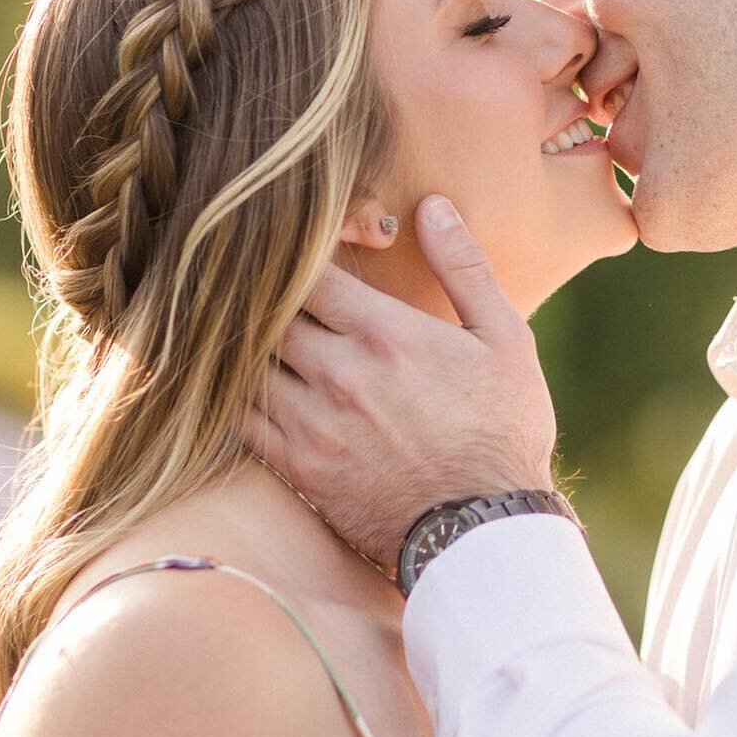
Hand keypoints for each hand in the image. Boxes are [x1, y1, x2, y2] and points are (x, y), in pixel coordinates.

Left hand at [245, 196, 557, 569]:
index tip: (288, 246)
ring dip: (240, 341)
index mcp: (384, 332)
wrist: (483, 531)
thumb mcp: (505, 340)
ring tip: (237, 325)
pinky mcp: (298, 466)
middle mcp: (338, 372)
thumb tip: (433, 206)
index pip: (306, 270)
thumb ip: (464, 268)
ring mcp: (312, 422)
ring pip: (245, 362)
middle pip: (265, 311)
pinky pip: (240, 419)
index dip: (289, 251)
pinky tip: (237, 382)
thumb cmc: (503, 430)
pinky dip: (232, 394)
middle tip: (248, 278)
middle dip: (257, 291)